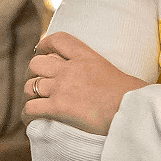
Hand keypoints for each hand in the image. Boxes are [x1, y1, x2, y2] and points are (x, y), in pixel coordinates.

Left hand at [21, 31, 149, 135]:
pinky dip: (27, 115)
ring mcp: (61, 87)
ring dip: (29, 95)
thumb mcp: (115, 72)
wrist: (134, 111)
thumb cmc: (133, 96)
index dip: (44, 45)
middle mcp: (69, 69)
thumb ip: (99, 72)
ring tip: (33, 104)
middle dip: (32, 73)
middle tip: (36, 84)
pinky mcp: (58, 106)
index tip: (40, 51)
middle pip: (36, 64)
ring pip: (30, 86)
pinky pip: (30, 108)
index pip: (58, 40)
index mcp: (86, 56)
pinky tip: (30, 120)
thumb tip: (101, 84)